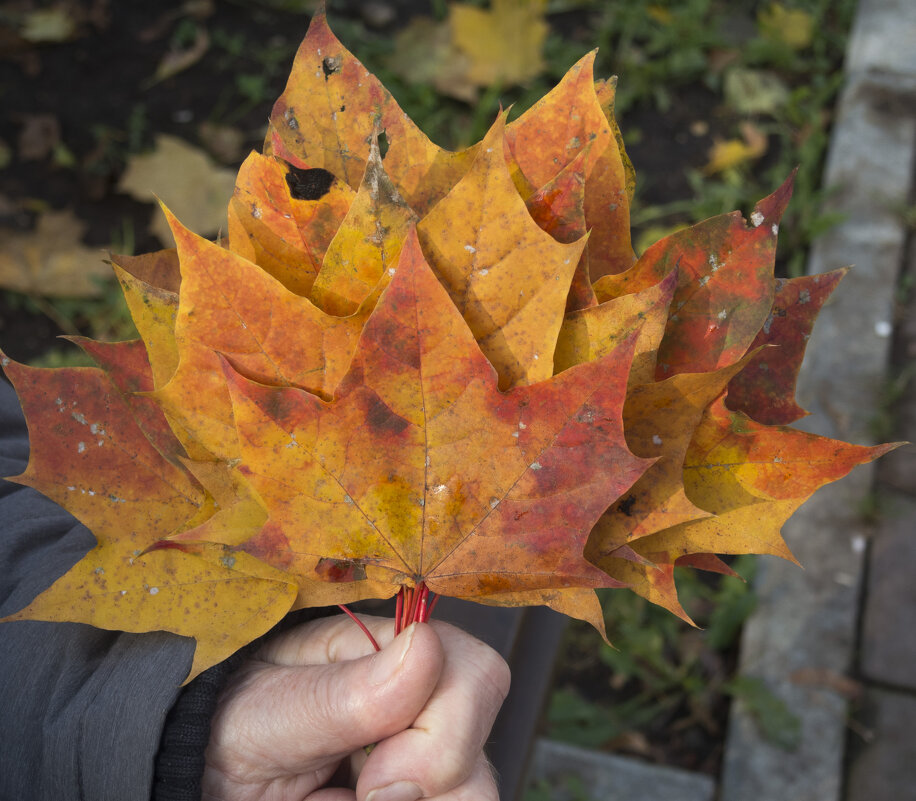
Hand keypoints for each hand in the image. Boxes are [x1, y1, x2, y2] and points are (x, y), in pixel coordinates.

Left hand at [202, 614, 510, 800]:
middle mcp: (421, 698)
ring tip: (351, 795)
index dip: (443, 733)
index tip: (373, 777)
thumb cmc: (226, 726)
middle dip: (433, 780)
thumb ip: (345, 693)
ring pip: (477, 787)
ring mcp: (421, 752)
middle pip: (484, 741)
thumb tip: (426, 644)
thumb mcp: (270, 711)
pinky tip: (352, 797)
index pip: (475, 673)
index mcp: (391, 651)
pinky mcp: (416, 789)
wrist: (207, 778)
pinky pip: (450, 800)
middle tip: (360, 794)